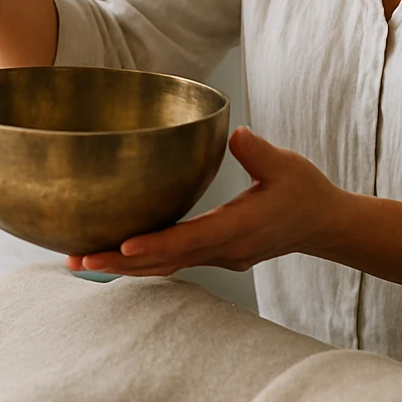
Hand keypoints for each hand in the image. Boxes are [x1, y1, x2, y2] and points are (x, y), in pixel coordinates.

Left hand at [66, 127, 349, 276]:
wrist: (324, 225)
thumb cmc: (306, 192)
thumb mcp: (287, 166)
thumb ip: (259, 152)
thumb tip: (236, 134)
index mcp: (239, 228)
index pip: (190, 240)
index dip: (155, 244)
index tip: (123, 246)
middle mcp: (224, 249)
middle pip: (165, 261)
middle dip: (120, 261)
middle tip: (77, 258)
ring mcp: (219, 256)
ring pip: (164, 267)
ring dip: (123, 266)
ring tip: (80, 260)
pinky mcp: (215, 255)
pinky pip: (172, 262)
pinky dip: (142, 261)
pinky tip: (113, 255)